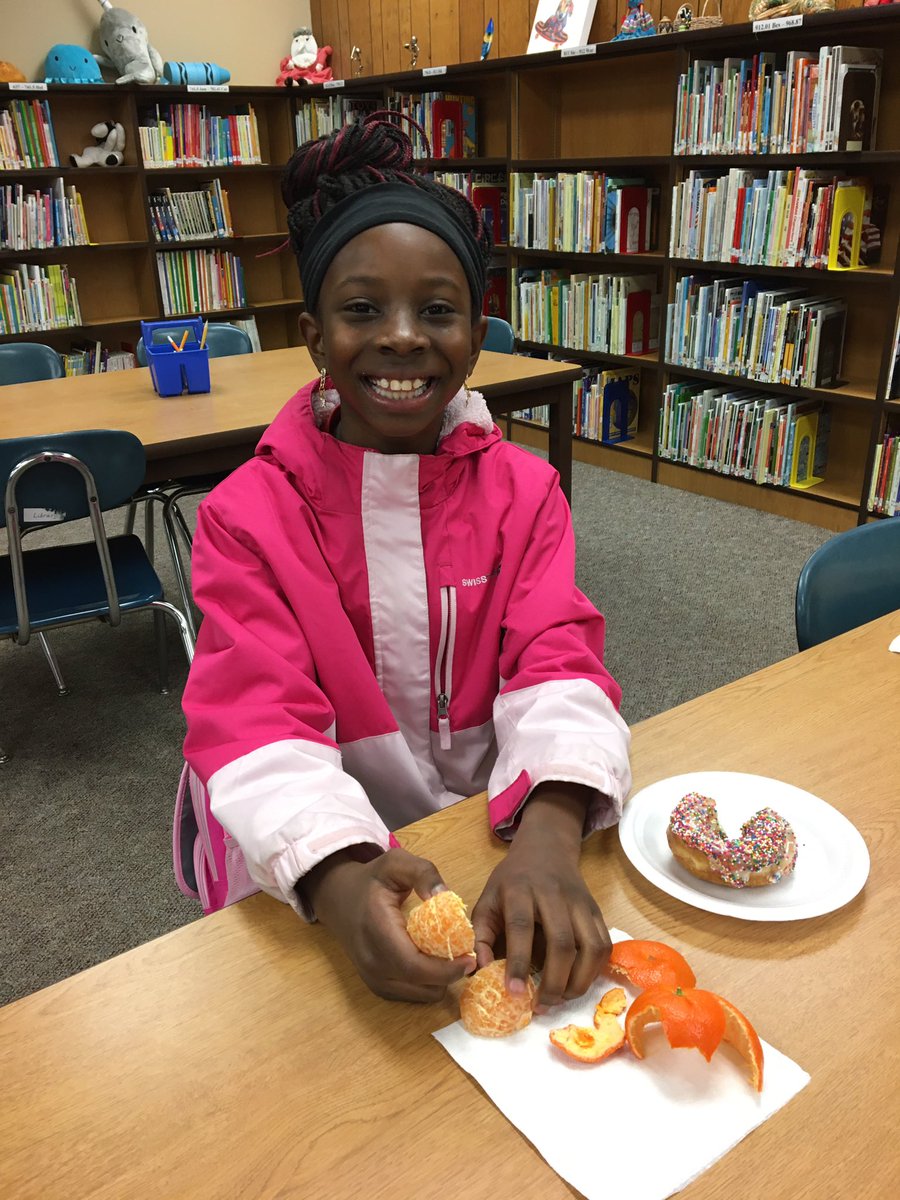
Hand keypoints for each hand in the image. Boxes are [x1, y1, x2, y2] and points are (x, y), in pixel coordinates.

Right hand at [301, 846, 475, 1001]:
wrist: (338, 899)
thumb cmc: (371, 881)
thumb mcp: (396, 863)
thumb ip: (423, 873)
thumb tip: (446, 896)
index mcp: (377, 930)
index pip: (413, 965)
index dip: (446, 968)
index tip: (470, 956)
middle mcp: (372, 962)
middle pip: (421, 984)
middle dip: (450, 973)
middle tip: (467, 953)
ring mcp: (372, 978)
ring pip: (420, 994)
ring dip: (441, 979)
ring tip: (449, 955)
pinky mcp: (377, 986)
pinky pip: (412, 994)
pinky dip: (428, 983)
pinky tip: (432, 961)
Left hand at [471, 783, 610, 1012]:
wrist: (545, 849)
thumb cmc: (511, 881)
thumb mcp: (487, 899)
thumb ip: (481, 934)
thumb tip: (480, 970)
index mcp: (519, 890)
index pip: (522, 927)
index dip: (518, 962)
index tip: (514, 993)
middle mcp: (553, 894)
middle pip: (561, 942)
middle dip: (554, 981)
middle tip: (541, 1006)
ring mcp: (579, 902)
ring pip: (589, 946)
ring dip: (578, 981)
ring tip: (561, 999)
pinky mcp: (596, 910)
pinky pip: (603, 944)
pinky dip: (594, 970)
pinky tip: (577, 983)